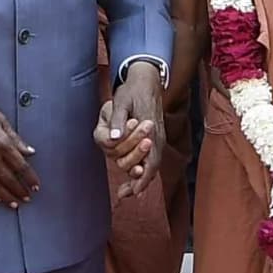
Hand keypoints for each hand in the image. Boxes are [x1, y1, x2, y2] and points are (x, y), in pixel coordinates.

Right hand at [0, 92, 38, 209]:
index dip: (30, 178)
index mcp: (3, 142)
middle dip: (21, 190)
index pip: (21, 166)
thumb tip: (29, 150)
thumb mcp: (1, 119)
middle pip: (10, 179)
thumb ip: (16, 138)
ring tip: (15, 202)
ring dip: (7, 196)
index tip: (35, 185)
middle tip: (28, 196)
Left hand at [98, 63, 165, 197]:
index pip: (151, 161)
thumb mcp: (122, 101)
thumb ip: (117, 120)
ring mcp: (158, 136)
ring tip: (130, 191)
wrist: (147, 79)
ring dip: (143, 178)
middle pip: (153, 166)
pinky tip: (136, 173)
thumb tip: (113, 138)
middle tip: (127, 194)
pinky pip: (152, 156)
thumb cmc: (132, 90)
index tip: (134, 192)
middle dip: (141, 182)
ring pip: (153, 163)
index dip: (143, 179)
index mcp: (150, 129)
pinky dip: (145, 167)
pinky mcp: (155, 136)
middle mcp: (157, 136)